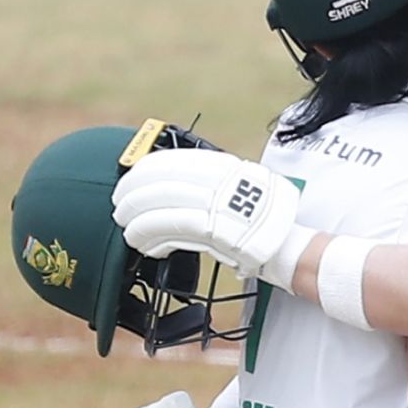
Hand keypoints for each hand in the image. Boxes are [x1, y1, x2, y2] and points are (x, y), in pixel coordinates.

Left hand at [112, 148, 301, 277]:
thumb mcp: (240, 188)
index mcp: (222, 166)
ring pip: (162, 205)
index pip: (173, 161)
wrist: (288, 246)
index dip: (145, 170)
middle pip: (162, 180)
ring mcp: (216, 203)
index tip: (129, 179)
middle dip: (134, 193)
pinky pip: (173, 229)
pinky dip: (153, 236)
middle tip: (119, 206)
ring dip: (138, 219)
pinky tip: (145, 245)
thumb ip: (212, 183)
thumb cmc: (265, 224)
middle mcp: (217, 180)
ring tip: (127, 230)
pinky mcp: (214, 229)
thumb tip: (178, 187)